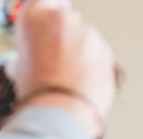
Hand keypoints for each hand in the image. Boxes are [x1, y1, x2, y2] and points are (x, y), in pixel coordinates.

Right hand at [14, 0, 115, 138]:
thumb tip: (36, 56)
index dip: (48, 15)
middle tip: (58, 58)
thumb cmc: (40, 89)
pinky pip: (101, 54)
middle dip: (66, 36)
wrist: (64, 109)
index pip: (44, 1)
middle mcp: (64, 18)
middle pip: (67, 19)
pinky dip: (97, 65)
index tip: (50, 26)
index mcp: (36, 14)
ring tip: (72, 76)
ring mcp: (89, 34)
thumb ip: (32, 49)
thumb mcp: (20, 63)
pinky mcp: (108, 51)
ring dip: (83, 51)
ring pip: (86, 38)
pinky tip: (86, 81)